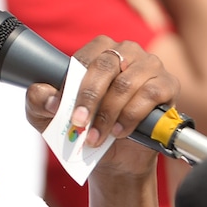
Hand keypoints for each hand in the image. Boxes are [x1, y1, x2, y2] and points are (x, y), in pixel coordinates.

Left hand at [26, 37, 178, 177]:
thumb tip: (49, 99)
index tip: (60, 108)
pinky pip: (151, 94)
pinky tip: (120, 131)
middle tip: (79, 123)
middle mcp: (126, 51)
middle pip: (106, 65)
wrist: (115, 157)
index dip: (73, 84)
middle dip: (90, 97)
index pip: (85, 58)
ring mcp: (150, 65)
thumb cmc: (83, 127)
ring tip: (97, 136)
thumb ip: (38, 100)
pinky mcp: (167, 85)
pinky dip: (132, 115)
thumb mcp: (48, 116)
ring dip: (109, 113)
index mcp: (99, 49)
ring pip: (127, 83)